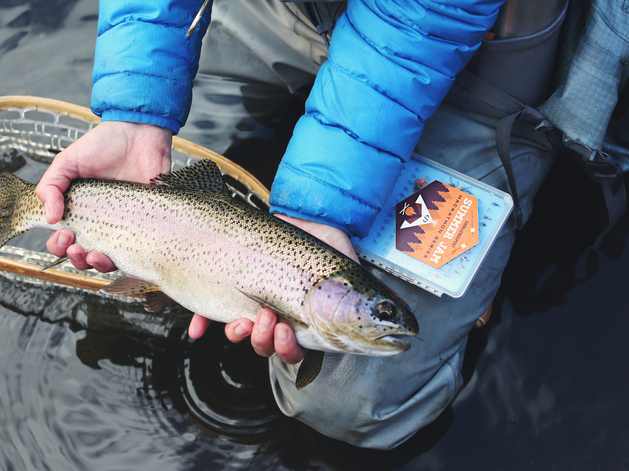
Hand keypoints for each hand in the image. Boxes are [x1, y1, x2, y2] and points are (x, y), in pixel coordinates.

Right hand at [36, 121, 172, 271]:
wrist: (140, 133)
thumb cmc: (105, 145)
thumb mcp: (68, 161)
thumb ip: (51, 186)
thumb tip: (50, 218)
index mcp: (79, 211)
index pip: (64, 240)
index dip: (59, 246)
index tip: (63, 233)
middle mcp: (101, 222)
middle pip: (84, 256)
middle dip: (75, 258)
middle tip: (76, 245)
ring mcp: (125, 225)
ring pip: (110, 259)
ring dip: (97, 264)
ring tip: (94, 254)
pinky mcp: (147, 224)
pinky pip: (139, 250)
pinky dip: (128, 259)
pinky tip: (120, 252)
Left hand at [188, 214, 359, 363]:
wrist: (303, 212)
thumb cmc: (327, 241)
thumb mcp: (346, 268)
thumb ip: (359, 297)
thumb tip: (391, 319)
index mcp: (306, 320)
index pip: (297, 350)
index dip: (289, 351)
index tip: (287, 333)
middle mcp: (279, 316)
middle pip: (266, 347)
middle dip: (263, 341)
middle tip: (267, 319)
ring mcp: (255, 303)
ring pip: (242, 333)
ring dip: (239, 333)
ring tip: (243, 317)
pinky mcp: (233, 288)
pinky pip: (212, 312)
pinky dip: (203, 322)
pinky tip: (198, 329)